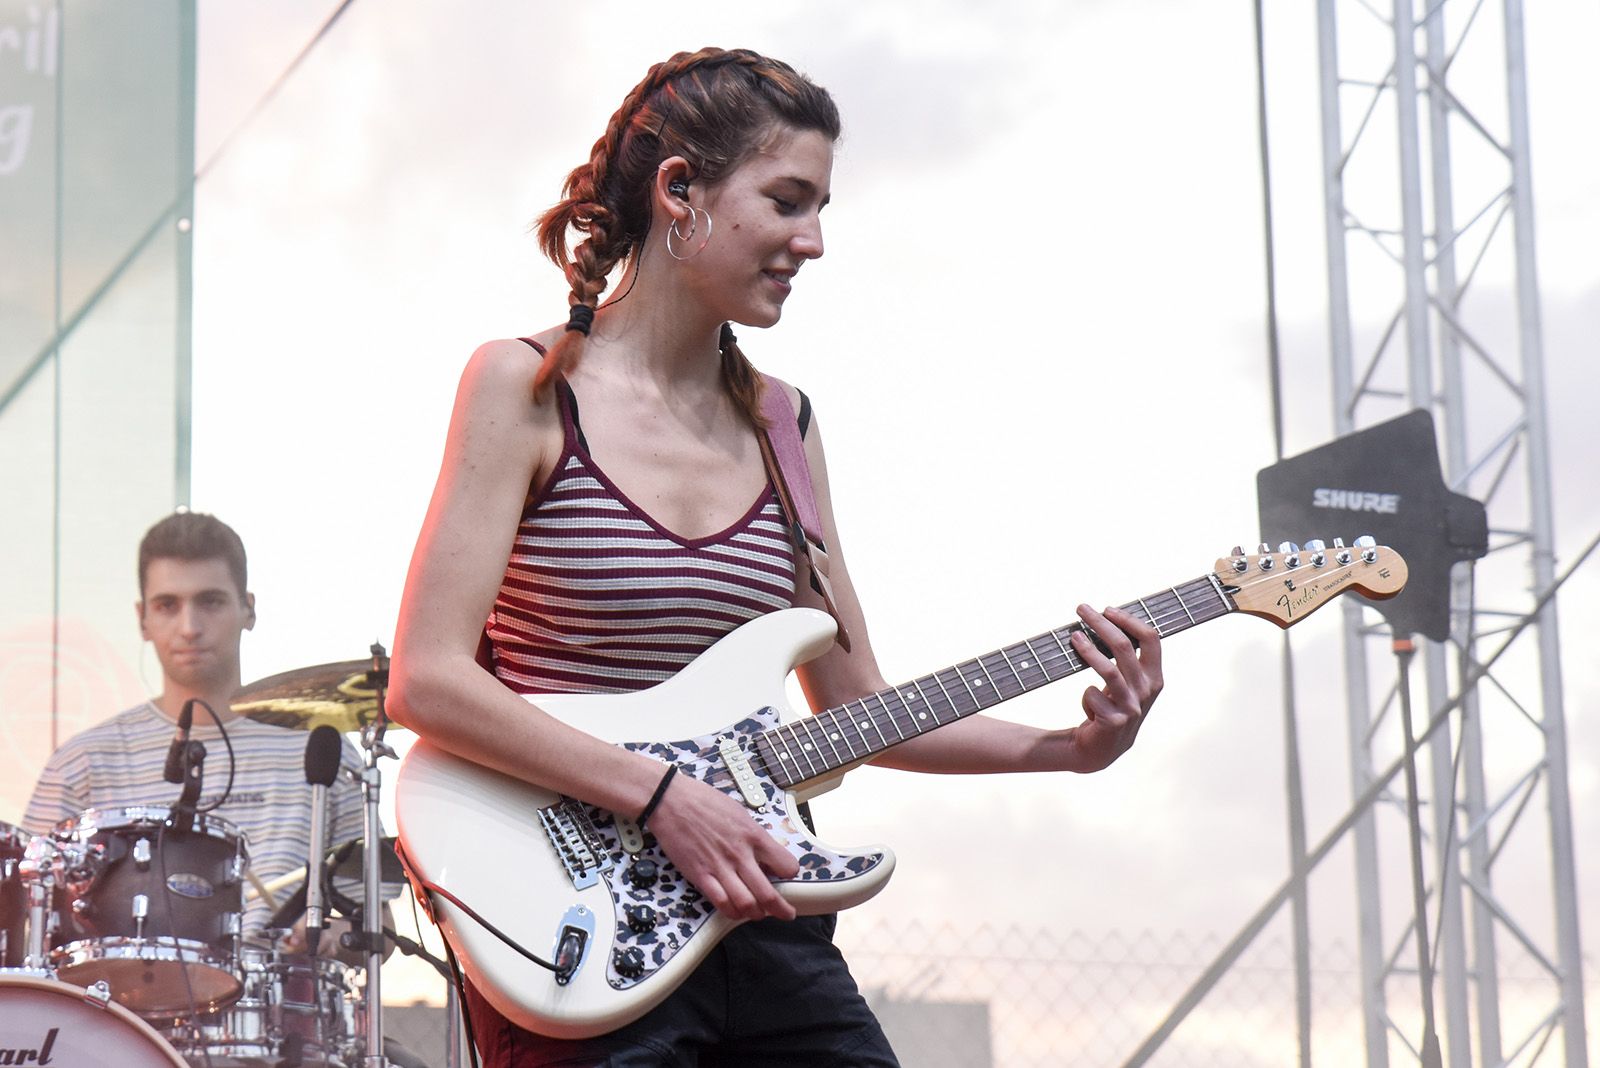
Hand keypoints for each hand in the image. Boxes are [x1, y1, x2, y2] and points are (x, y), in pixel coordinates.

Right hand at [643, 772, 799, 921]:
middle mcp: (740, 853)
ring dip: (756, 913)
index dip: (790, 874)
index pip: (785, 865)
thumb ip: (754, 835)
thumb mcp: (739, 812)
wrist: (671, 800)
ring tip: (758, 913)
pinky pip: (720, 903)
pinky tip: (734, 911)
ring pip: (746, 904)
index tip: (788, 877)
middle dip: (781, 909)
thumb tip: (764, 852)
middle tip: (785, 913)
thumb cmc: (702, 801)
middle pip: (768, 893)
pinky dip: (731, 912)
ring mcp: (720, 866)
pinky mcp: (700, 875)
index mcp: (753, 835)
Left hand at [1067, 604, 1162, 770]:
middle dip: (1101, 624)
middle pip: (1124, 647)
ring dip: (1088, 650)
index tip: (1107, 609)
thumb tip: (1105, 619)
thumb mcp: (1126, 683)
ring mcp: (1132, 707)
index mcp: (1154, 678)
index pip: (1151, 639)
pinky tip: (1088, 704)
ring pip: (1109, 669)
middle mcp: (1146, 691)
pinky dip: (1086, 695)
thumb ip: (1125, 658)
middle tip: (1081, 609)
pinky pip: (1092, 695)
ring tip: (1073, 637)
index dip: (1129, 620)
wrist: (1100, 750)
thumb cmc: (1111, 708)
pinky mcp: (1114, 721)